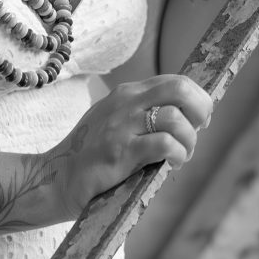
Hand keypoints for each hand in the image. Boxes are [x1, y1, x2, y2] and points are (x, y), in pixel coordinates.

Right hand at [46, 75, 212, 218]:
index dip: (197, 99)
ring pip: (175, 118)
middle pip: (180, 89)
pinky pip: (163, 143)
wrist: (58, 177)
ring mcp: (122, 125)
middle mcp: (126, 102)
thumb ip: (144, 114)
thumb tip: (185, 118)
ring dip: (189, 141)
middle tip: (197, 132)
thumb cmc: (93, 154)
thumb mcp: (118, 122)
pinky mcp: (120, 151)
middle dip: (200, 110)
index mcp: (127, 93)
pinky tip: (172, 164)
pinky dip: (177, 154)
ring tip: (181, 156)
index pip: (176, 81)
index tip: (199, 121)